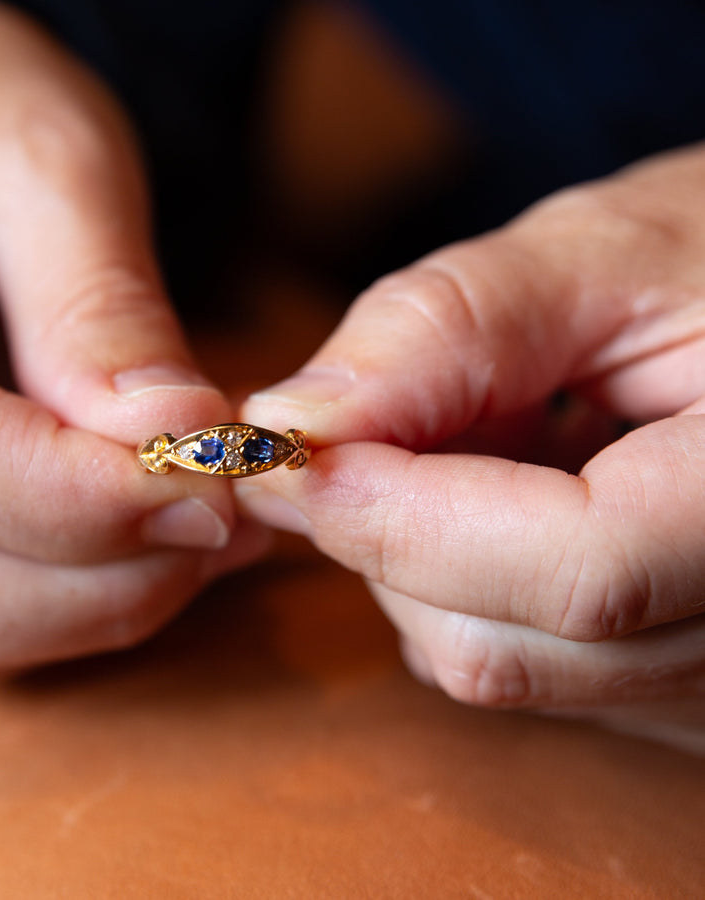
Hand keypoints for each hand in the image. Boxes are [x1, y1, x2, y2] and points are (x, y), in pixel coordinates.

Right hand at [0, 0, 265, 676]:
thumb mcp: (47, 163)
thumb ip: (100, 307)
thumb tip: (178, 439)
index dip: (70, 491)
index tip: (213, 481)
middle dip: (94, 572)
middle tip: (225, 508)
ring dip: (96, 602)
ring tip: (208, 521)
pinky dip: (79, 608)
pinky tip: (162, 543)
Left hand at [241, 144, 704, 751]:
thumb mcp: (606, 252)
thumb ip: (444, 330)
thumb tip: (288, 423)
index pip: (579, 573)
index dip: (401, 520)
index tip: (289, 452)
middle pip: (500, 647)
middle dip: (388, 532)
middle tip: (380, 419)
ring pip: (488, 663)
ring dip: (419, 550)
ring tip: (484, 434)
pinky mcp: (661, 685)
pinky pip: (510, 658)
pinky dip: (458, 574)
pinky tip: (508, 488)